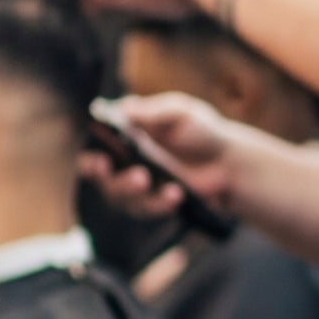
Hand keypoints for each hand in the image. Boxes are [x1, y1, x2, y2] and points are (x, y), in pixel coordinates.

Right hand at [81, 89, 239, 222]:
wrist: (230, 161)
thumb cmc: (202, 130)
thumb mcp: (179, 112)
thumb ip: (150, 112)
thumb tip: (120, 110)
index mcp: (123, 135)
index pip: (93, 147)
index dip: (88, 155)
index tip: (97, 160)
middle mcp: (123, 162)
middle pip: (99, 175)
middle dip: (104, 177)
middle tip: (121, 172)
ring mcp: (138, 185)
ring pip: (118, 196)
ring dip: (129, 190)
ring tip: (146, 180)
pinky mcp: (153, 203)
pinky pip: (145, 209)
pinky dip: (158, 202)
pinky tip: (175, 193)